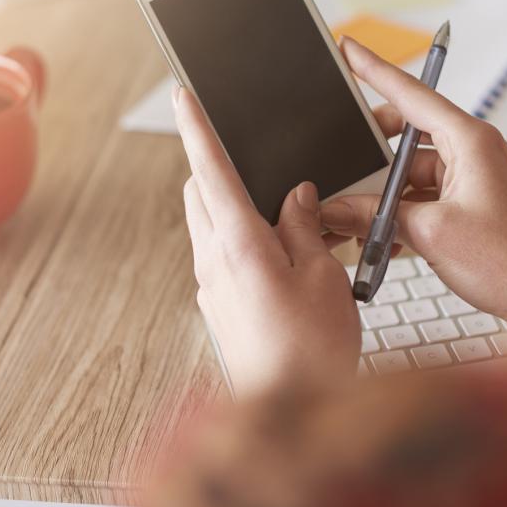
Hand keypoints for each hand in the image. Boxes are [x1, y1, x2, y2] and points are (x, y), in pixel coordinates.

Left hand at [174, 86, 360, 396]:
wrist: (291, 411)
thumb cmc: (313, 351)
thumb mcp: (323, 276)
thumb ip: (303, 226)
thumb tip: (295, 196)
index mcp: (239, 244)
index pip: (210, 170)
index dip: (196, 128)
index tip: (183, 96)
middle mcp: (214, 262)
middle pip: (203, 194)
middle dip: (220, 167)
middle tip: (256, 157)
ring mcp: (212, 287)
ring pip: (212, 225)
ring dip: (236, 206)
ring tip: (291, 216)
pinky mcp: (219, 307)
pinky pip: (223, 256)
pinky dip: (244, 240)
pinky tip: (286, 254)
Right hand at [321, 38, 506, 338]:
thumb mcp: (431, 233)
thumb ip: (375, 216)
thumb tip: (335, 210)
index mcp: (469, 140)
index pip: (411, 92)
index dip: (373, 69)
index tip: (347, 47)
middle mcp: (472, 152)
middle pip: (404, 134)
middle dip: (368, 151)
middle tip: (338, 162)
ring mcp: (471, 179)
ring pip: (408, 172)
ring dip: (382, 195)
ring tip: (352, 219)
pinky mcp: (469, 205)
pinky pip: (421, 197)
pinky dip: (398, 214)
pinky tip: (378, 239)